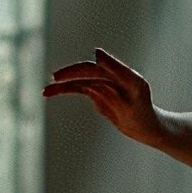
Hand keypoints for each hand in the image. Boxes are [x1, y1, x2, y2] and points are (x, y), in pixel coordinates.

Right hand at [43, 48, 166, 148]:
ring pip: (81, 79)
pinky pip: (79, 87)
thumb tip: (96, 70)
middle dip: (71, 74)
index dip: (89, 67)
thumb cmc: (141, 116)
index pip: (106, 68)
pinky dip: (66, 89)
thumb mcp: (128, 108)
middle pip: (89, 72)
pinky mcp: (98, 89)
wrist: (145, 127)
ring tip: (45, 91)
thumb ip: (112, 92)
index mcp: (127, 78)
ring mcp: (106, 81)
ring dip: (63, 85)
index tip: (81, 65)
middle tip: (55, 78)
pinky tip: (49, 92)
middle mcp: (116, 76)